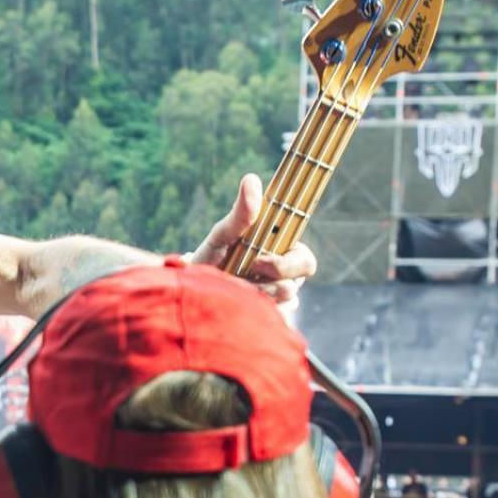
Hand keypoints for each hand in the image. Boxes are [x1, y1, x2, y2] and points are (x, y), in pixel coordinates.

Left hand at [189, 174, 317, 305]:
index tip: (262, 259)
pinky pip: (272, 318)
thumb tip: (251, 179)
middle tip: (249, 269)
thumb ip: (240, 214)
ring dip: (257, 292)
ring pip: (287, 299)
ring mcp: (277, 300)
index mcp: (281, 255)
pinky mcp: (267, 319)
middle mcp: (284, 278)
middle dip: (277, 273)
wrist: (192, 290)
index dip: (292, 260)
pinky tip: (235, 303)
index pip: (305, 260)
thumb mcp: (221, 235)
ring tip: (233, 285)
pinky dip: (252, 311)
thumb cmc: (210, 258)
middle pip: (302, 279)